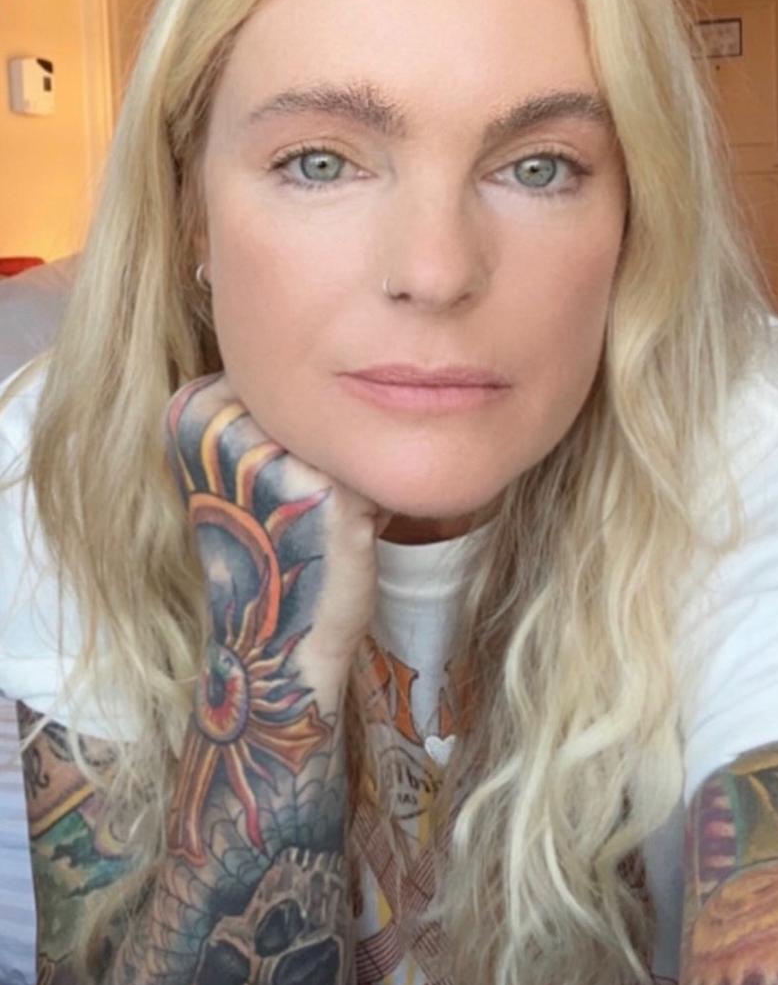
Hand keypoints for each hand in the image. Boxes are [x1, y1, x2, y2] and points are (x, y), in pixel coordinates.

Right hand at [166, 373, 382, 681]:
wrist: (279, 637)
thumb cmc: (270, 545)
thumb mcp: (247, 460)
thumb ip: (271, 402)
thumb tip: (340, 346)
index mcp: (192, 412)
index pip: (284, 373)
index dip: (297, 426)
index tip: (272, 485)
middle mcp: (224, 427)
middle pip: (321, 396)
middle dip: (328, 449)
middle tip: (304, 508)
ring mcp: (276, 456)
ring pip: (353, 428)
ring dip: (353, 472)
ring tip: (323, 519)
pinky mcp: (327, 490)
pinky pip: (378, 466)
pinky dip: (374, 501)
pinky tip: (346, 534)